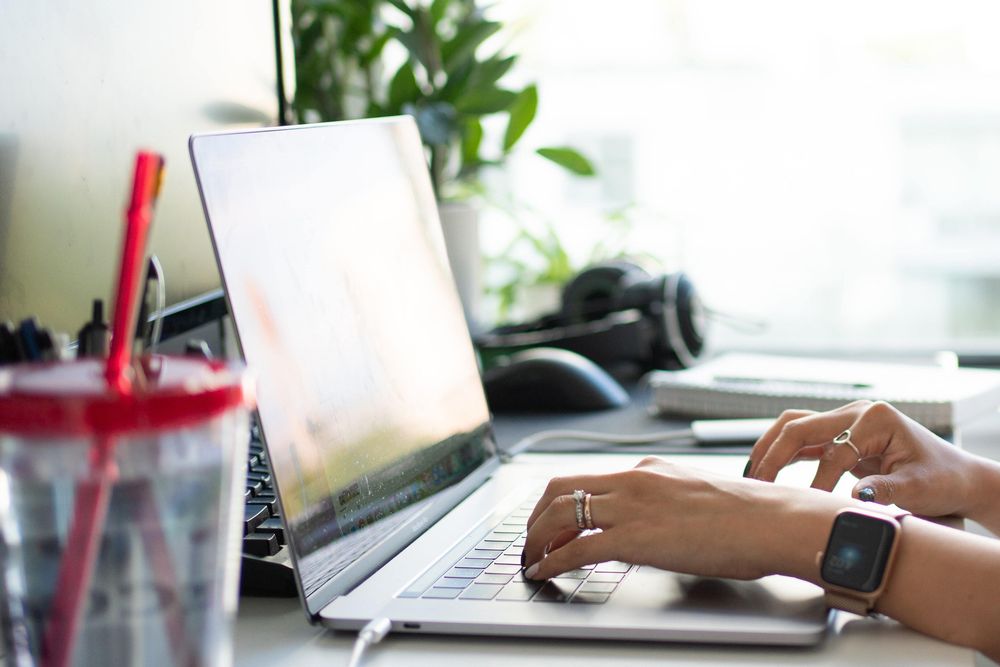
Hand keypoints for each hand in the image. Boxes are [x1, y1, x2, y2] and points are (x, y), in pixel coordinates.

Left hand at [522, 457, 821, 581]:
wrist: (772, 521)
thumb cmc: (749, 516)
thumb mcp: (694, 497)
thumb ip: (664, 504)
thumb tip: (651, 524)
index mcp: (647, 471)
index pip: (585, 478)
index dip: (558, 500)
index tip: (549, 519)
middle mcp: (632, 481)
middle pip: (560, 489)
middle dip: (537, 517)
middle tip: (531, 539)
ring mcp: (630, 507)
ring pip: (560, 515)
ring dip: (537, 539)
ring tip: (531, 559)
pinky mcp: (634, 538)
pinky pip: (577, 549)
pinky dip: (552, 561)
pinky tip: (544, 572)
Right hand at [746, 400, 980, 518]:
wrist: (955, 476)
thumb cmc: (942, 480)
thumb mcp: (920, 488)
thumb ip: (888, 490)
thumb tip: (854, 496)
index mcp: (876, 418)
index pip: (834, 451)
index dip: (819, 482)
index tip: (809, 509)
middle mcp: (856, 412)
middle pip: (800, 426)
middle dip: (774, 456)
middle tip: (757, 484)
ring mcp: (845, 420)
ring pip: (793, 426)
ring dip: (769, 448)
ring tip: (752, 475)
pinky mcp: (839, 434)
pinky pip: (801, 438)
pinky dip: (780, 453)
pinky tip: (765, 471)